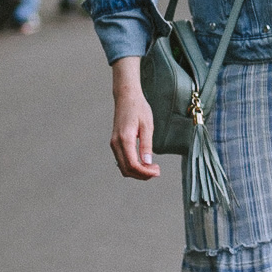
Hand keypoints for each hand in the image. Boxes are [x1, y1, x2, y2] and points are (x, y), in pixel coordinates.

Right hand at [109, 60, 159, 180]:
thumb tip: (148, 162)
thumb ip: (147, 145)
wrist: (126, 97)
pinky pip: (121, 161)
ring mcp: (113, 144)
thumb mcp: (147, 126)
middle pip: (126, 169)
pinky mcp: (115, 143)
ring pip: (123, 167)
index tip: (157, 172)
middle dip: (142, 175)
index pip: (133, 164)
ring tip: (152, 167)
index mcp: (124, 139)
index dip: (145, 172)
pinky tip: (144, 162)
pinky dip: (132, 166)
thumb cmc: (139, 108)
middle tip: (157, 170)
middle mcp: (116, 143)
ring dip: (137, 171)